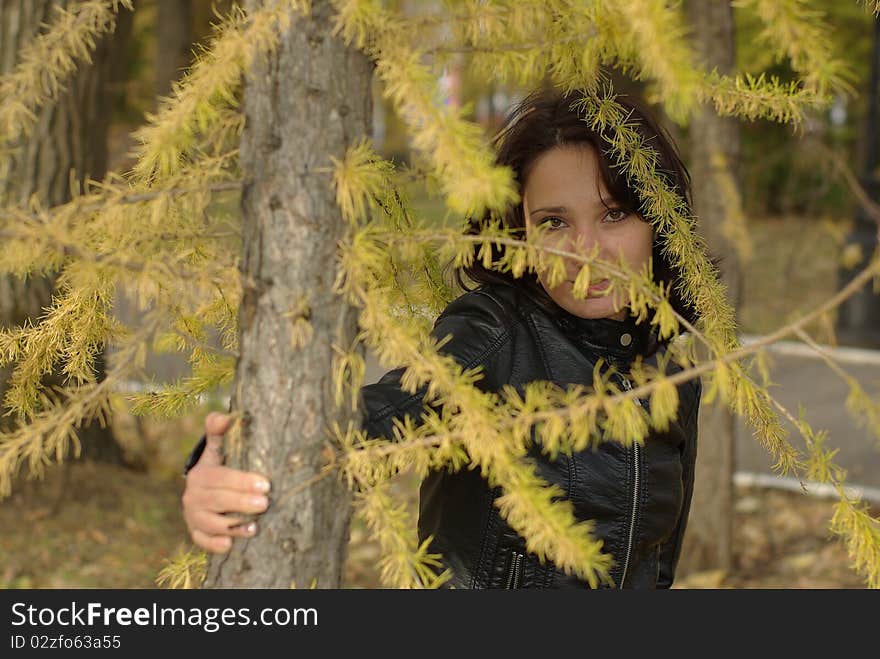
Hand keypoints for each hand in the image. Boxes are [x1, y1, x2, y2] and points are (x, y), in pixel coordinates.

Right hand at [181, 412, 270, 552]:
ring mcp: (193, 515)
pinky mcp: (196, 532)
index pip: (220, 477)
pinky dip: (214, 544)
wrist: (207, 486)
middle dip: (242, 503)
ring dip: (233, 527)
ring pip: (211, 524)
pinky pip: (201, 540)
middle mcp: (192, 496)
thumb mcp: (219, 445)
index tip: (266, 484)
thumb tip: (225, 417)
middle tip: (265, 503)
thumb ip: (220, 429)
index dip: (241, 481)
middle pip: (217, 501)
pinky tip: (230, 545)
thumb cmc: (221, 463)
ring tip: (255, 527)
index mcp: (201, 474)